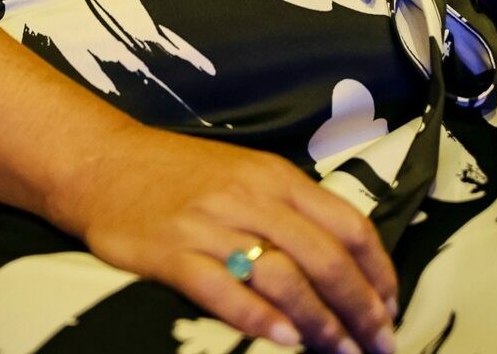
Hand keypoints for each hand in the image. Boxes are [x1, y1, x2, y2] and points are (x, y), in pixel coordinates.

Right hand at [54, 122, 398, 352]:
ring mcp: (211, 225)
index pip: (346, 223)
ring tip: (339, 352)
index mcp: (274, 177)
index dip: (377, 270)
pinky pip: (223, 290)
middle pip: (323, 257)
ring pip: (282, 276)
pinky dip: (258, 318)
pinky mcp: (174, 253)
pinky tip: (283, 340)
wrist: (106, 162)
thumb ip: (290, 209)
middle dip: (359, 308)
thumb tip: (344, 260)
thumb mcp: (244, 173)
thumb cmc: (178, 173)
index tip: (391, 306)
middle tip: (377, 344)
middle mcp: (249, 197)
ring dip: (320, 322)